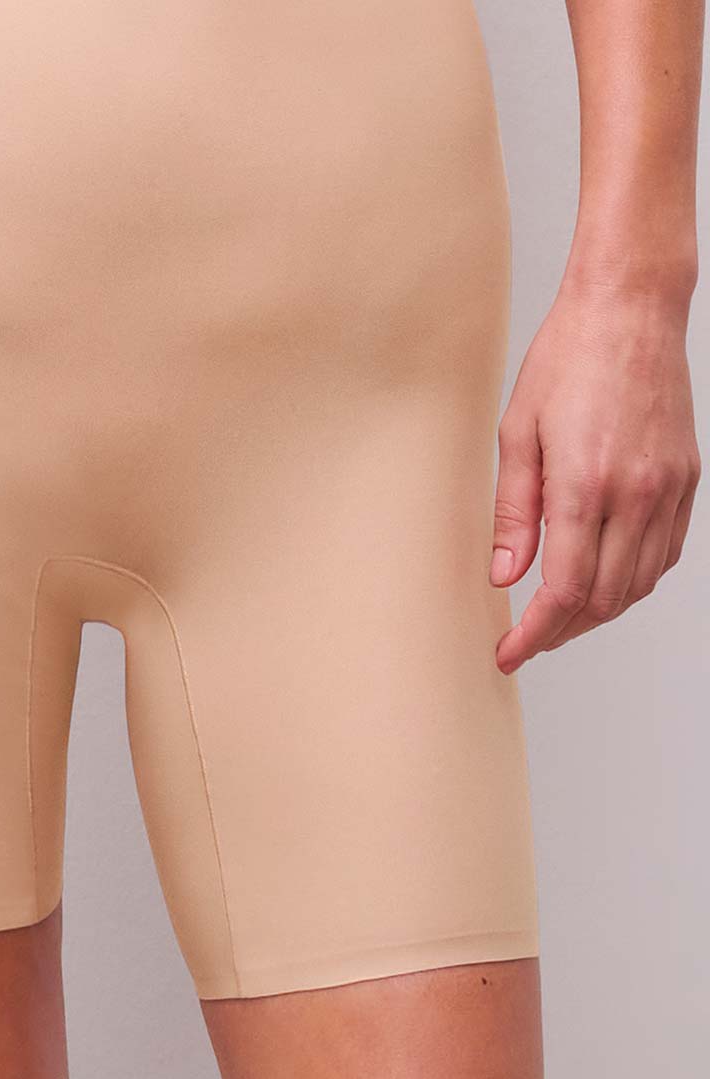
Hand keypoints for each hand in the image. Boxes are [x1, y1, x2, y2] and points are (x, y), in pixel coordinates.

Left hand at [491, 277, 699, 672]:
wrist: (629, 309)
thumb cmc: (565, 361)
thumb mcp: (516, 434)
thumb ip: (513, 512)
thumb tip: (504, 574)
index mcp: (586, 486)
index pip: (564, 591)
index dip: (534, 633)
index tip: (509, 654)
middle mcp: (637, 495)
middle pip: (604, 599)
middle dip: (562, 631)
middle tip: (526, 640)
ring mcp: (668, 489)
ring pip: (638, 584)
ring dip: (597, 613)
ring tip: (557, 619)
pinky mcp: (687, 479)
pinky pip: (665, 554)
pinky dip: (632, 581)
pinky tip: (602, 581)